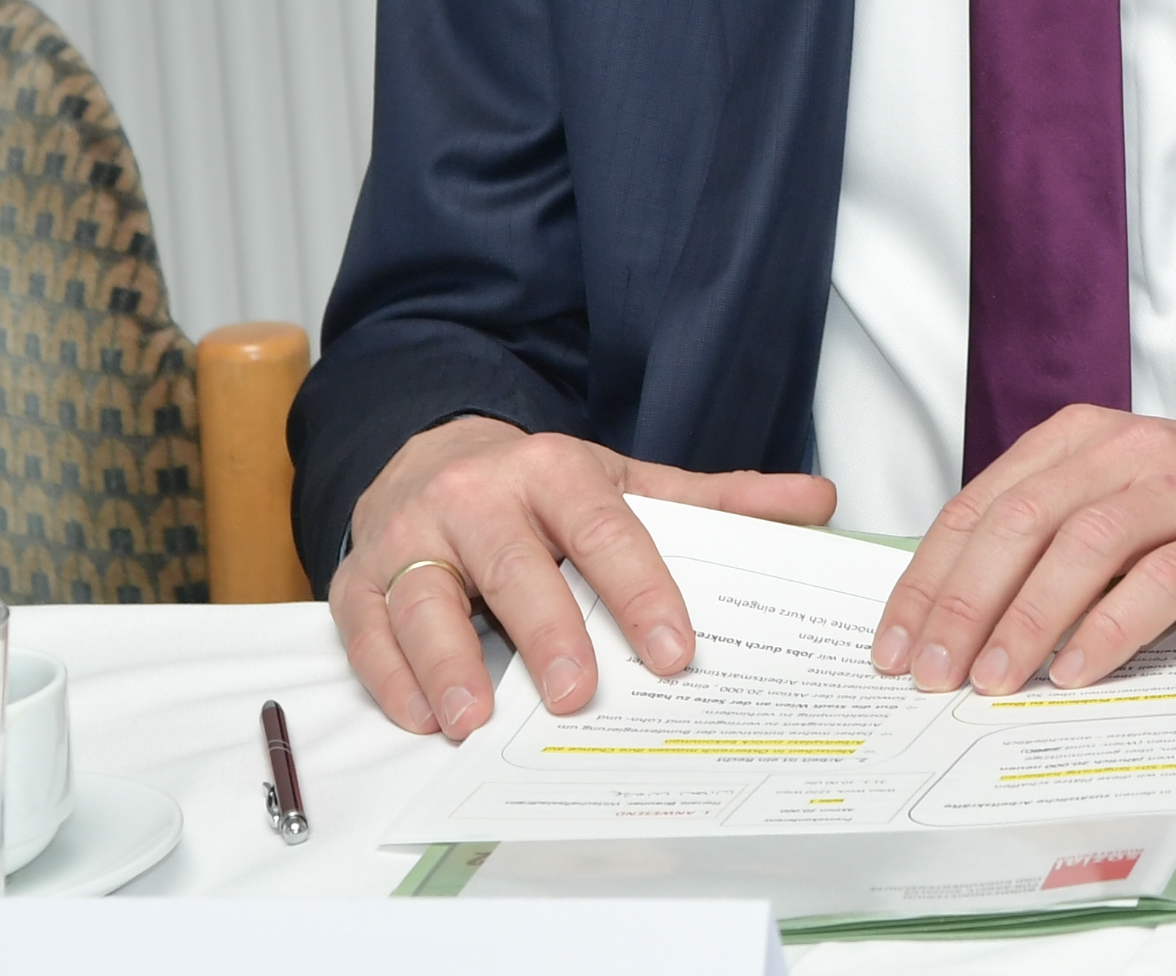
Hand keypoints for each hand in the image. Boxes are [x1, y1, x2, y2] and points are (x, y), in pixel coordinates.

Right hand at [333, 417, 838, 740]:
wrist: (429, 452)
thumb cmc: (538, 486)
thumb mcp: (626, 481)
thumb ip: (718, 499)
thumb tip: (817, 503)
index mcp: (555, 470)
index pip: (606, 530)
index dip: (642, 592)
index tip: (674, 653)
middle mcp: (478, 497)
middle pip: (515, 568)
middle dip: (548, 633)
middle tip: (582, 695)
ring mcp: (412, 537)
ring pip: (427, 600)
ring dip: (450, 664)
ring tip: (475, 722)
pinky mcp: (358, 578)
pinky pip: (368, 628)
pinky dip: (391, 677)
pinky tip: (423, 717)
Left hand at [870, 408, 1175, 695]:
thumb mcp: (1112, 502)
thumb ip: (1043, 537)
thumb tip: (950, 619)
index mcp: (1080, 439)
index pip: (981, 506)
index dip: (930, 579)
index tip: (896, 644)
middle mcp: (1126, 450)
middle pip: (1022, 522)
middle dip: (965, 604)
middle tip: (934, 673)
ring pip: (1084, 547)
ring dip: (1028, 619)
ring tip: (996, 681)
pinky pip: (1159, 581)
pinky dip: (1110, 628)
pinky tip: (1078, 671)